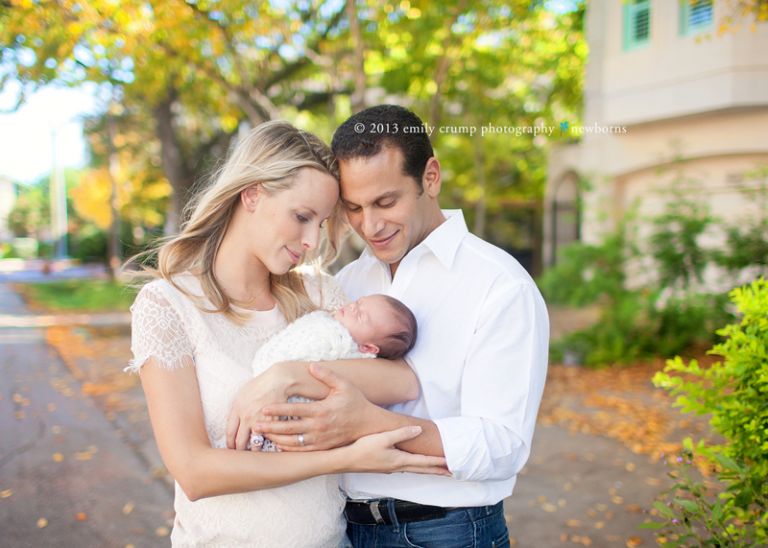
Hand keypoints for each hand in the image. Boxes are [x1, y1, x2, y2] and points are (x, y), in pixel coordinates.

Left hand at [226, 369, 289, 450]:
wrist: (277, 380)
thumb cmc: (260, 385)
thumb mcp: (242, 394)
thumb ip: (236, 408)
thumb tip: (231, 419)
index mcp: (236, 409)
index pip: (229, 433)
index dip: (229, 444)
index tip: (231, 448)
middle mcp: (246, 417)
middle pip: (239, 441)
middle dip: (239, 451)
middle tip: (240, 455)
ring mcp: (259, 420)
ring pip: (254, 443)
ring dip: (254, 450)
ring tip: (254, 453)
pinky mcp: (272, 422)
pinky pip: (268, 438)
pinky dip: (268, 443)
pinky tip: (267, 445)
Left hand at [253, 364, 373, 451]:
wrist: (368, 424)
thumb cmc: (355, 402)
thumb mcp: (344, 385)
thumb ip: (327, 375)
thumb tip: (311, 366)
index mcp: (322, 410)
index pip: (295, 410)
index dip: (278, 409)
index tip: (263, 408)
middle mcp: (319, 426)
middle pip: (290, 428)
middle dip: (271, 426)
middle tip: (255, 425)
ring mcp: (320, 439)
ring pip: (293, 442)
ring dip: (276, 439)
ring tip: (262, 435)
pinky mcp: (322, 447)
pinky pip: (301, 450)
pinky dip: (287, 448)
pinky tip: (277, 444)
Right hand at [342, 426, 450, 475]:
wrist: (346, 460)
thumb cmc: (363, 449)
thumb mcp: (383, 438)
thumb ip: (401, 433)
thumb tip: (419, 430)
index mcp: (400, 460)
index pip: (424, 462)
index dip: (438, 462)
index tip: (451, 463)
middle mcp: (398, 467)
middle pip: (422, 469)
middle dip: (437, 470)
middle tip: (451, 472)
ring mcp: (391, 468)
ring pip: (414, 469)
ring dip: (427, 469)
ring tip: (437, 469)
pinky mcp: (385, 467)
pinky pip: (406, 468)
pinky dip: (416, 467)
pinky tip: (413, 465)